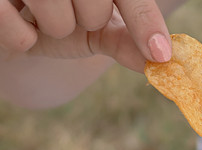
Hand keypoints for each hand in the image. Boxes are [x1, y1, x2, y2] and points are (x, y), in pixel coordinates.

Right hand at [0, 0, 171, 71]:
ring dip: (53, 30)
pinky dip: (22, 39)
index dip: (145, 22)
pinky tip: (15, 18)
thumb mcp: (97, 27)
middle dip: (86, 22)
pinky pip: (22, 36)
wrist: (12, 20)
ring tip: (39, 13)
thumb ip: (128, 40)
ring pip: (59, 22)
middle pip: (96, 10)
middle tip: (67, 10)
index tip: (160, 55)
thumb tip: (160, 62)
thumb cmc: (58, 17)